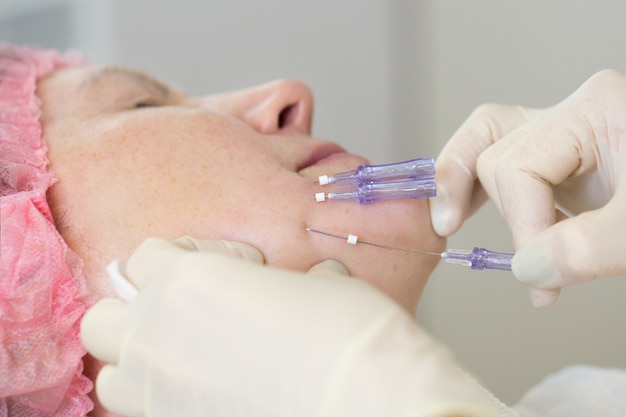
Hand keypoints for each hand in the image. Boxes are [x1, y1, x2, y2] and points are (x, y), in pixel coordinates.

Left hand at [81, 237, 511, 416]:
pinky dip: (162, 397)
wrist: (365, 401)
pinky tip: (209, 392)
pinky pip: (142, 409)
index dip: (191, 256)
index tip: (237, 268)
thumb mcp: (319, 281)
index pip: (148, 255)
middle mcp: (157, 335)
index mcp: (186, 281)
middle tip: (192, 311)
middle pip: (108, 315)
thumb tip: (313, 282)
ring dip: (142, 359)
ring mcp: (156, 391)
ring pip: (113, 371)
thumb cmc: (344, 333)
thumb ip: (288, 281)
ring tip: (190, 357)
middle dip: (142, 310)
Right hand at [431, 69, 625, 306]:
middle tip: (489, 250)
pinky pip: (507, 167)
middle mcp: (574, 115)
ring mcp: (567, 136)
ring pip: (487, 141)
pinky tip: (474, 221)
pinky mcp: (566, 163)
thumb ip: (590, 248)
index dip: (523, 224)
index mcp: (596, 110)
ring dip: (465, 185)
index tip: (545, 279)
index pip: (521, 165)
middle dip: (499, 209)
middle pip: (495, 147)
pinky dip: (488, 197)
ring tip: (448, 222)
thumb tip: (527, 270)